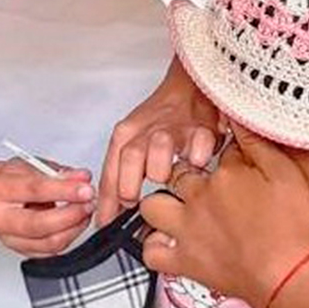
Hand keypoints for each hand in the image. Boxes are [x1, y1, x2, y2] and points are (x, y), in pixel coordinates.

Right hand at [0, 159, 94, 256]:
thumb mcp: (34, 165)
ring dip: (74, 228)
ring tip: (85, 212)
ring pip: (49, 242)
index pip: (35, 191)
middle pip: (40, 224)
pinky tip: (75, 225)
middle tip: (89, 203)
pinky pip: (50, 252)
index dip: (65, 191)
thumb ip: (60, 173)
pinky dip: (68, 238)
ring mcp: (8, 238)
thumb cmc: (12, 179)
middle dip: (72, 214)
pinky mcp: (20, 251)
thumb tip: (83, 178)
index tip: (86, 189)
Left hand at [97, 56, 221, 225]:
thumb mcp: (133, 142)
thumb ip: (120, 176)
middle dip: (128, 184)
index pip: (110, 171)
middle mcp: (147, 132)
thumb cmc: (160, 118)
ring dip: (160, 167)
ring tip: (164, 181)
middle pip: (130, 156)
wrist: (190, 85)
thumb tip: (108, 216)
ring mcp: (175, 128)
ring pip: (160, 146)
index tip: (106, 222)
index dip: (106, 200)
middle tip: (133, 203)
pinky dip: (198, 155)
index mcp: (126, 136)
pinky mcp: (203, 127)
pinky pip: (200, 143)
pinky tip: (197, 165)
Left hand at [139, 124, 308, 307]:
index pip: (218, 153)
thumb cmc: (291, 227)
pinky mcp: (185, 260)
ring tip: (174, 205)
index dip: (228, 155)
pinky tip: (165, 239)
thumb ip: (258, 142)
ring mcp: (188, 230)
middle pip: (178, 174)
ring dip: (158, 203)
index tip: (237, 162)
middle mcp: (199, 199)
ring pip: (151, 206)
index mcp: (224, 174)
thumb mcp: (284, 172)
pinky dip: (153, 245)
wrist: (288, 275)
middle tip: (200, 180)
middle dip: (185, 172)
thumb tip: (239, 115)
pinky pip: (151, 252)